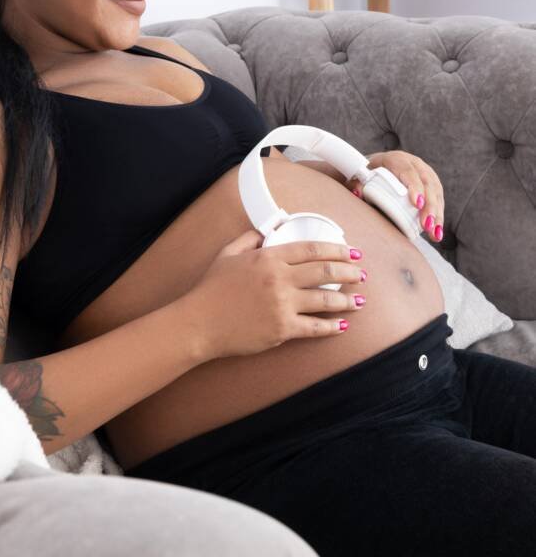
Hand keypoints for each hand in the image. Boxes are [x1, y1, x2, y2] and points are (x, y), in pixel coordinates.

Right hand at [180, 229, 367, 360]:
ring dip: (347, 299)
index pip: (310, 249)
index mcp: (268, 257)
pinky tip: (343, 325)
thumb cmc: (210, 289)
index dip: (335, 250)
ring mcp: (282, 305)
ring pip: (325, 300)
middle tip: (362, 273)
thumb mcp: (227, 254)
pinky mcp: (282, 329)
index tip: (351, 252)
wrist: (199, 322)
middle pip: (324, 272)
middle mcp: (279, 279)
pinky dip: (332, 327)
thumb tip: (265, 231)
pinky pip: (314, 327)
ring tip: (361, 299)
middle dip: (348, 272)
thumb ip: (248, 238)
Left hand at [345, 151, 444, 241]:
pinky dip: (439, 217)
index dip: (414, 187)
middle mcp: (415, 164)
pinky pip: (439, 200)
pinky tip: (437, 233)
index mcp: (396, 159)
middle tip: (426, 224)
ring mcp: (425, 173)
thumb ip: (356, 183)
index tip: (417, 204)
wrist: (377, 167)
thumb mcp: (359, 176)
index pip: (408, 172)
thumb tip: (357, 193)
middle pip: (426, 183)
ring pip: (436, 192)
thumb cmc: (367, 173)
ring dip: (436, 214)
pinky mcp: (432, 185)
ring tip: (434, 233)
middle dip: (429, 205)